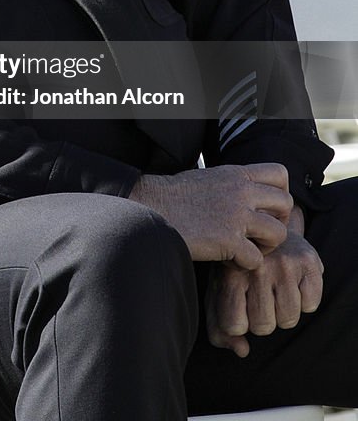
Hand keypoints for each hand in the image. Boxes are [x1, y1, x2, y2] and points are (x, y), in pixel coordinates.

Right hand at [129, 163, 292, 269]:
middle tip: (261, 234)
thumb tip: (252, 194)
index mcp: (236, 174)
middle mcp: (240, 191)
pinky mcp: (228, 240)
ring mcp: (236, 215)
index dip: (280, 194)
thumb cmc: (176, 197)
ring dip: (267, 247)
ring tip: (248, 249)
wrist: (152, 209)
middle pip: (286, 204)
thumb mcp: (209, 179)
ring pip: (279, 234)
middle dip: (279, 222)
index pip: (280, 174)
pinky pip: (256, 259)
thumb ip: (233, 184)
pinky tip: (228, 259)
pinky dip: (245, 264)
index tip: (267, 209)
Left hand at [205, 208, 323, 357]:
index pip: (235, 326)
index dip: (239, 324)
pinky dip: (304, 300)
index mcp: (230, 274)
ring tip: (276, 290)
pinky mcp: (308, 262)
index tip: (239, 308)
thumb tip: (242, 350)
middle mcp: (257, 267)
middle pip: (263, 326)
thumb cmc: (238, 271)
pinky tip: (293, 283)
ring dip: (283, 313)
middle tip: (259, 298)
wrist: (264, 231)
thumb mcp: (220, 295)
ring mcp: (284, 263)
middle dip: (262, 320)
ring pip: (288, 319)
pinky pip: (310, 305)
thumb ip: (219, 330)